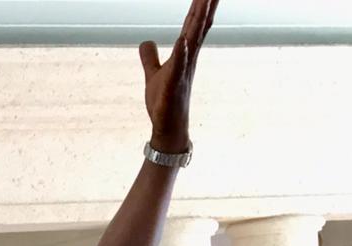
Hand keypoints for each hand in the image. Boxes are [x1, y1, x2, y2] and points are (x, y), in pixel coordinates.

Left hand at [140, 0, 218, 153]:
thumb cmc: (164, 102)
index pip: (193, 25)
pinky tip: (182, 41)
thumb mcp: (153, 74)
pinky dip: (181, 53)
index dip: (200, 6)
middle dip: (205, 6)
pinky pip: (178, 67)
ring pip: (192, 41)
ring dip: (198, 22)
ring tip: (204, 1)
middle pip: (198, 27)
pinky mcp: (174, 86)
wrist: (168, 127)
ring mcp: (183, 71)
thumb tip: (145, 42)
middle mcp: (188, 59)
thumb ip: (150, 57)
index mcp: (185, 54)